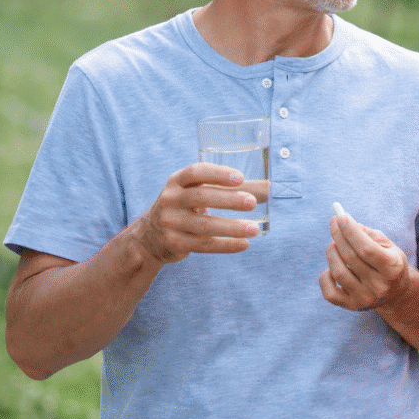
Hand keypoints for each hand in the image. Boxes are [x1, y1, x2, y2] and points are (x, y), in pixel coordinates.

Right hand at [133, 162, 259, 263]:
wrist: (148, 238)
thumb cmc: (184, 207)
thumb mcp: (196, 192)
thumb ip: (228, 188)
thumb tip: (269, 188)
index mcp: (177, 181)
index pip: (196, 172)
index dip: (218, 174)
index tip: (240, 178)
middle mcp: (170, 199)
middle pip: (202, 197)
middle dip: (229, 200)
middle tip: (252, 203)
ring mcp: (170, 222)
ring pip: (205, 225)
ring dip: (232, 227)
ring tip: (255, 229)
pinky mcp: (174, 243)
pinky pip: (204, 245)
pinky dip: (226, 245)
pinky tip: (244, 244)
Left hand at [319, 214, 409, 310]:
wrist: (396, 293)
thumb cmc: (389, 262)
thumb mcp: (387, 245)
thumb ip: (367, 233)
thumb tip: (343, 222)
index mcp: (392, 268)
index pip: (366, 249)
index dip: (351, 231)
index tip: (340, 216)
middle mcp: (379, 286)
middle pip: (350, 258)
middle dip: (338, 236)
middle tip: (334, 224)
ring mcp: (365, 298)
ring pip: (338, 272)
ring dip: (331, 252)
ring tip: (334, 244)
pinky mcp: (352, 306)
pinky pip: (329, 292)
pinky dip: (325, 276)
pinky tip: (332, 267)